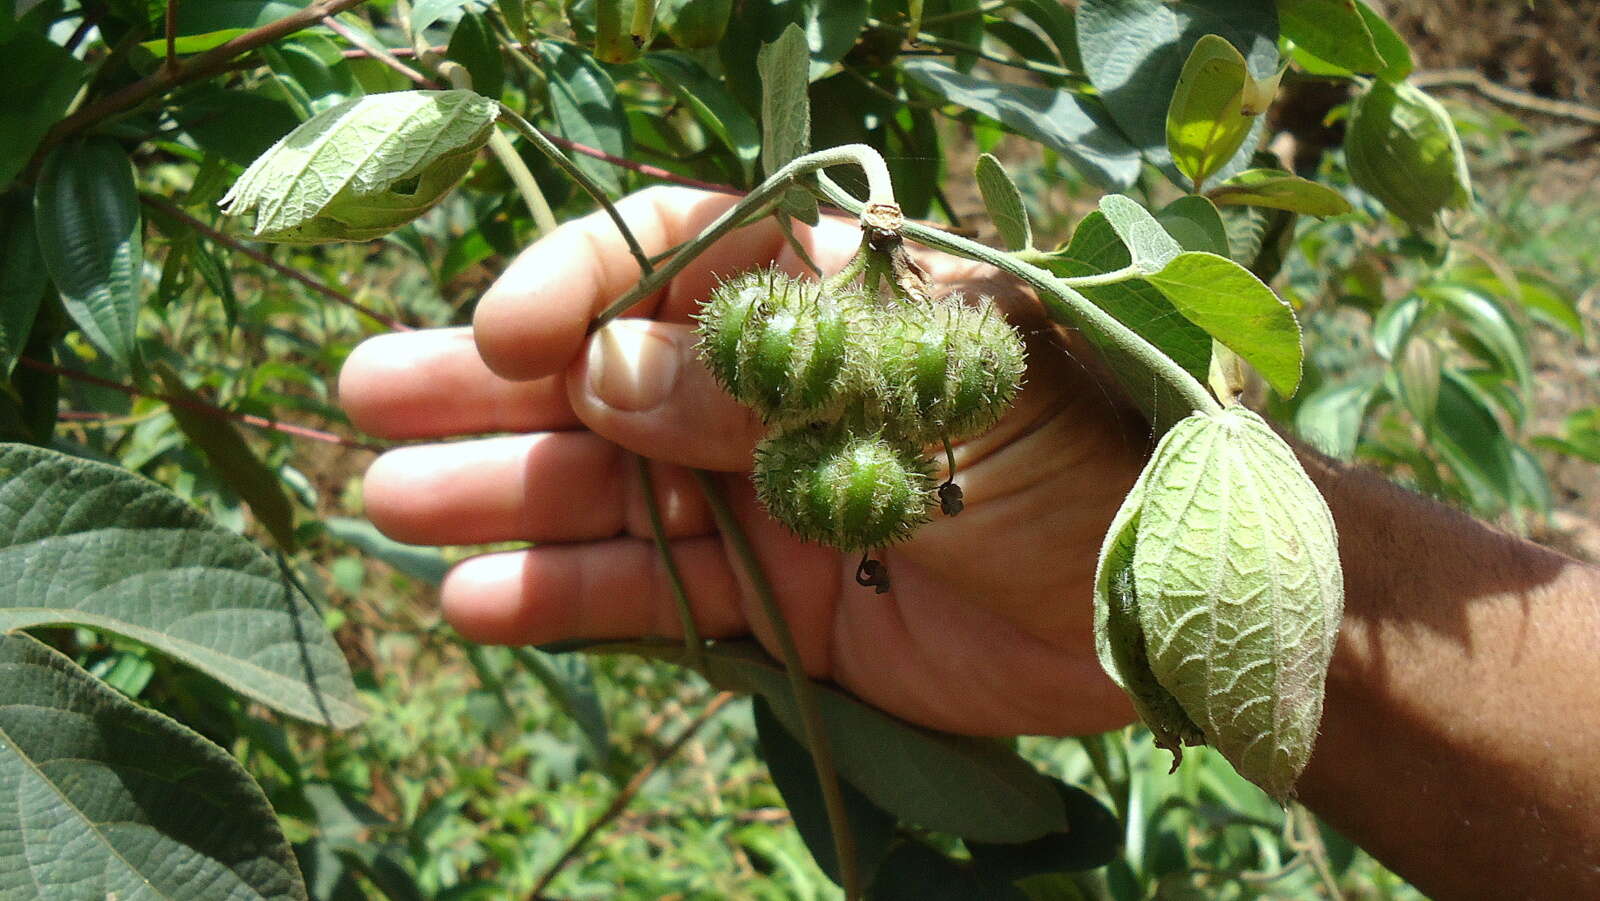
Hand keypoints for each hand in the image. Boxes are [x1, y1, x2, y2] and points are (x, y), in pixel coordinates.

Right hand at [340, 187, 1149, 735]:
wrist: (1167, 609)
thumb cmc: (1085, 456)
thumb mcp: (932, 388)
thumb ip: (767, 381)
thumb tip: (600, 374)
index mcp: (829, 292)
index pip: (675, 256)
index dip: (579, 284)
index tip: (504, 332)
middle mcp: (780, 386)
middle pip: (610, 374)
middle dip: (491, 385)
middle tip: (366, 396)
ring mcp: (770, 497)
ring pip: (612, 488)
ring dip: (502, 493)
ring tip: (388, 504)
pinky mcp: (780, 602)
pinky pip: (655, 595)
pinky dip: (569, 598)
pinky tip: (477, 599)